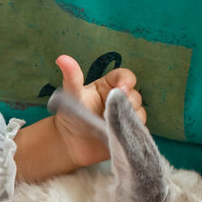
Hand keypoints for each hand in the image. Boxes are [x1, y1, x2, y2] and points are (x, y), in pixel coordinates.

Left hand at [50, 54, 145, 169]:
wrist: (68, 142)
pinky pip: (138, 133)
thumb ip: (71, 77)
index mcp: (109, 86)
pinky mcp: (127, 134)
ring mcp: (125, 118)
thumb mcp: (71, 94)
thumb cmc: (70, 115)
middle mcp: (119, 100)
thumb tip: (62, 59)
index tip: (122, 88)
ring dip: (130, 119)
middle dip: (129, 102)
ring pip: (139, 114)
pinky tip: (121, 136)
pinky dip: (133, 134)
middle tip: (116, 110)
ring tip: (114, 126)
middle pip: (135, 96)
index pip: (124, 76)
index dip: (126, 80)